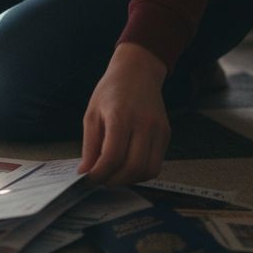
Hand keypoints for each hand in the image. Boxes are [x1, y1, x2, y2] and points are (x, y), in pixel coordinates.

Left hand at [78, 43, 170, 185]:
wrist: (137, 72)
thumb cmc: (111, 91)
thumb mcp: (92, 114)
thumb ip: (89, 146)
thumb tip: (86, 172)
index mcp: (120, 117)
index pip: (112, 156)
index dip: (99, 174)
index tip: (89, 179)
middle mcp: (143, 124)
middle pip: (133, 167)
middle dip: (114, 180)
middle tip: (101, 180)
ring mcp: (158, 130)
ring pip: (148, 170)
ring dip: (130, 179)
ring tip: (114, 174)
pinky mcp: (166, 134)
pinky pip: (156, 163)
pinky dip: (141, 171)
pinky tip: (127, 166)